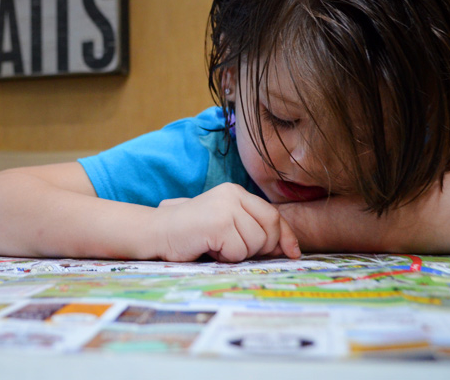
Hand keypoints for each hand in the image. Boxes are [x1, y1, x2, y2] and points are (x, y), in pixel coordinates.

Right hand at [153, 183, 300, 261]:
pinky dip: (225, 257)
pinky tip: (209, 249)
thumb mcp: (225, 223)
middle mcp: (232, 195)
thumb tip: (287, 247)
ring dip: (238, 254)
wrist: (156, 232)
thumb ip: (251, 228)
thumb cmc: (191, 233)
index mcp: (235, 192)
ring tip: (216, 246)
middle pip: (269, 229)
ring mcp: (225, 208)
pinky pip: (238, 251)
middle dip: (260, 248)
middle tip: (235, 250)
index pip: (273, 215)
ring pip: (255, 243)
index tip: (292, 253)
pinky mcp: (218, 224)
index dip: (285, 236)